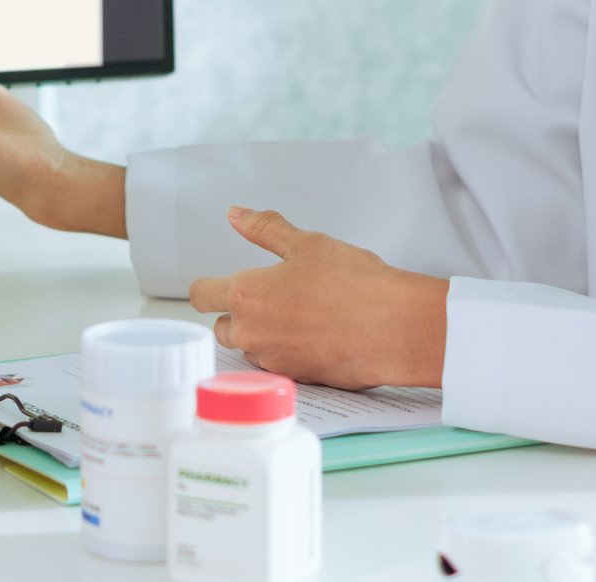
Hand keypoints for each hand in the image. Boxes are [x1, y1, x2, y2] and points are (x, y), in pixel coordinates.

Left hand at [187, 206, 448, 388]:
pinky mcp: (300, 380)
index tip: (214, 284)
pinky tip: (315, 337)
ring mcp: (275, 361)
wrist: (393, 328)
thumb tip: (237, 215)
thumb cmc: (353, 285)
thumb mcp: (306, 244)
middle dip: (236, 315)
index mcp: (246, 296)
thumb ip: (264, 229)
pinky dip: (290, 354)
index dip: (207, 287)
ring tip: (297, 316)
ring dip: (263, 337)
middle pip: (223, 329)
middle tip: (267, 298)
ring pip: (252, 350)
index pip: (202, 296)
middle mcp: (253, 334)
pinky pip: (280, 367)